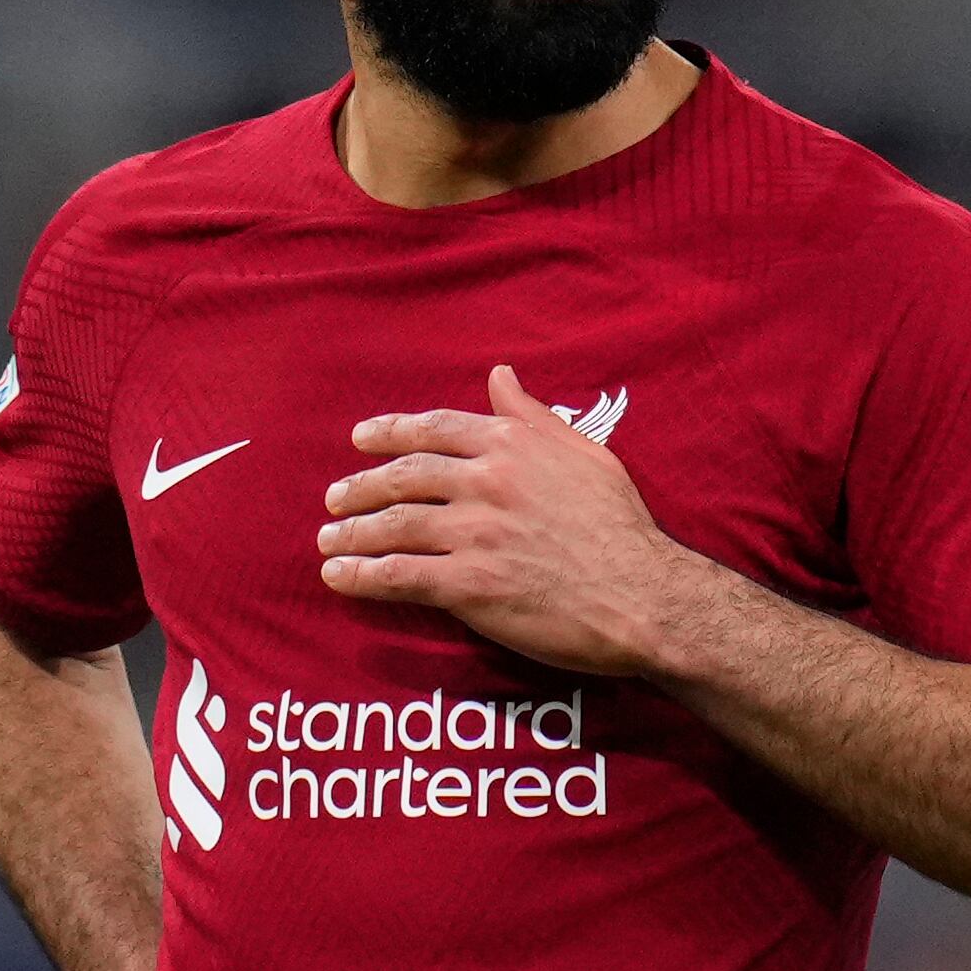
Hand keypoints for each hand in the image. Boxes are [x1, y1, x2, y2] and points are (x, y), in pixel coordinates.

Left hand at [321, 364, 704, 674]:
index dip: (391, 432)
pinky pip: (399, 576)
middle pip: (402, 477)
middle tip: (334, 499)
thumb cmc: (622, 526)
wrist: (642, 595)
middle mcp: (485, 481)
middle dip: (360, 487)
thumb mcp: (585, 453)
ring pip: (392, 526)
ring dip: (351, 533)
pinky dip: (361, 576)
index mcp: (512, 445)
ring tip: (328, 540)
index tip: (361, 439)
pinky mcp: (467, 585)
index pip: (434, 429)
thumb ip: (534, 416)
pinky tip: (339, 577)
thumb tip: (500, 375)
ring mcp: (473, 533)